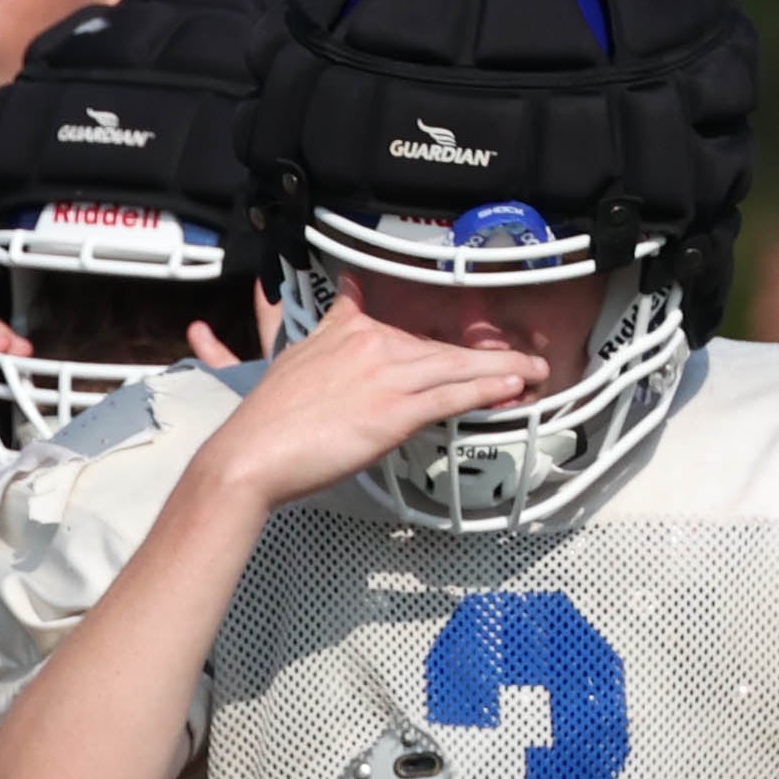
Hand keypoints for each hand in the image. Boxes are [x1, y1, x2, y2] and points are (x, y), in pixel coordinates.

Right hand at [192, 295, 546, 514]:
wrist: (246, 459)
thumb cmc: (258, 428)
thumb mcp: (275, 366)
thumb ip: (288, 336)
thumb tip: (254, 319)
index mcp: (340, 331)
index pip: (396, 322)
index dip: (432, 328)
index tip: (464, 322)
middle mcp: (367, 343)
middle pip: (437, 347)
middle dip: (482, 355)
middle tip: (517, 361)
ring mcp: (384, 374)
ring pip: (456, 366)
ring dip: (501, 369)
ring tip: (532, 373)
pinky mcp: (394, 410)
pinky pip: (454, 394)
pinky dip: (490, 389)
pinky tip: (514, 387)